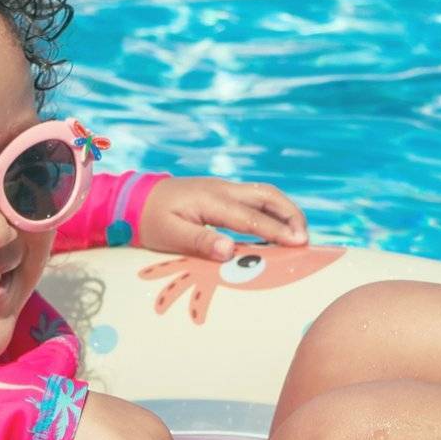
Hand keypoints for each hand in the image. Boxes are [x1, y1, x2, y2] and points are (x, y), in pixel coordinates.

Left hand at [138, 176, 309, 260]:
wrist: (134, 198)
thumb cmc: (150, 219)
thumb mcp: (169, 234)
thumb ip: (200, 241)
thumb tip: (229, 250)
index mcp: (211, 199)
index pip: (251, 217)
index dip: (277, 231)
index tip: (300, 243)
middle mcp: (222, 189)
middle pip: (267, 195)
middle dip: (291, 215)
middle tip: (306, 239)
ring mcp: (224, 188)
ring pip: (265, 194)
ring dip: (286, 211)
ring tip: (299, 234)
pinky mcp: (223, 193)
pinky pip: (256, 199)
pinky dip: (273, 211)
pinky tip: (280, 228)